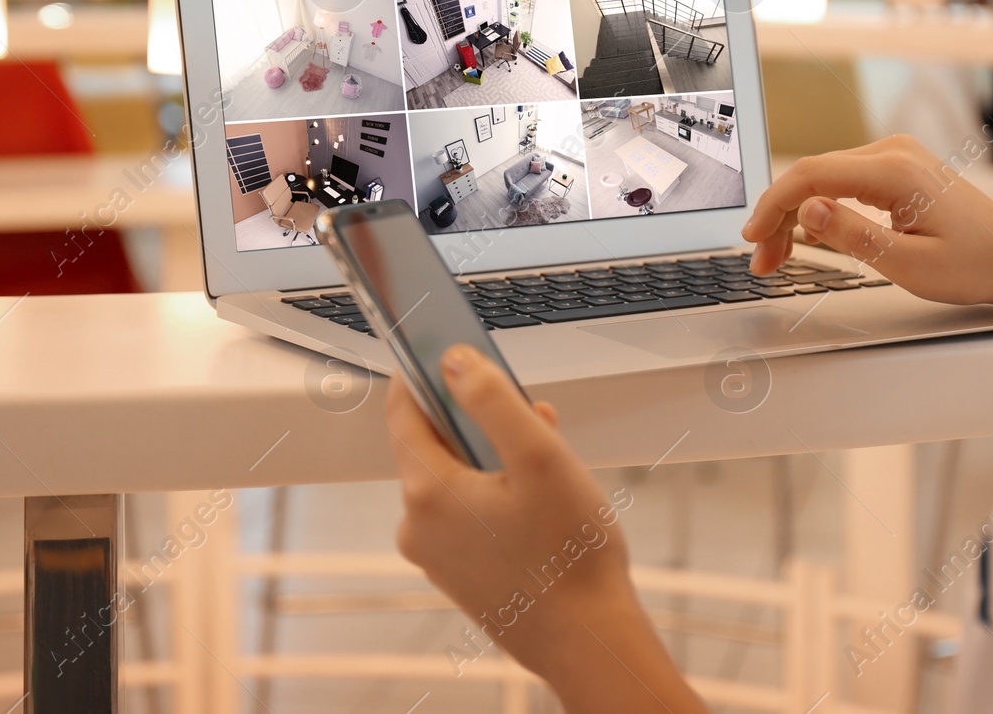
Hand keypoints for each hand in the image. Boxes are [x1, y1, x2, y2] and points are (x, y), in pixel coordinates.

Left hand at [386, 346, 706, 712]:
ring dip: (492, 458)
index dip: (425, 374)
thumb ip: (493, 399)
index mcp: (428, 492)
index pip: (403, 411)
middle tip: (529, 418)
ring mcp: (435, 554)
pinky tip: (538, 503)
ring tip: (546, 465)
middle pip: (434, 445)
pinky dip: (494, 494)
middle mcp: (418, 526)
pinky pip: (465, 514)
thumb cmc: (570, 557)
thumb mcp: (539, 455)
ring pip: (454, 479)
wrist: (588, 640)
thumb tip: (454, 362)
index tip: (450, 352)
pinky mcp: (458, 574)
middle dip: (478, 421)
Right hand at [741, 134, 992, 309]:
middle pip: (810, 175)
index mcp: (894, 171)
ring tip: (780, 256)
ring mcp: (894, 156)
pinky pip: (841, 180)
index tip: (752, 238)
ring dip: (795, 215)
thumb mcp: (909, 264)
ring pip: (821, 178)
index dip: (772, 206)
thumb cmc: (974, 264)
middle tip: (763, 262)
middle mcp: (892, 152)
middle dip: (779, 218)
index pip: (810, 176)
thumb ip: (853, 236)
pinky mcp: (895, 167)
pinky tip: (807, 237)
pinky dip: (818, 208)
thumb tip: (808, 211)